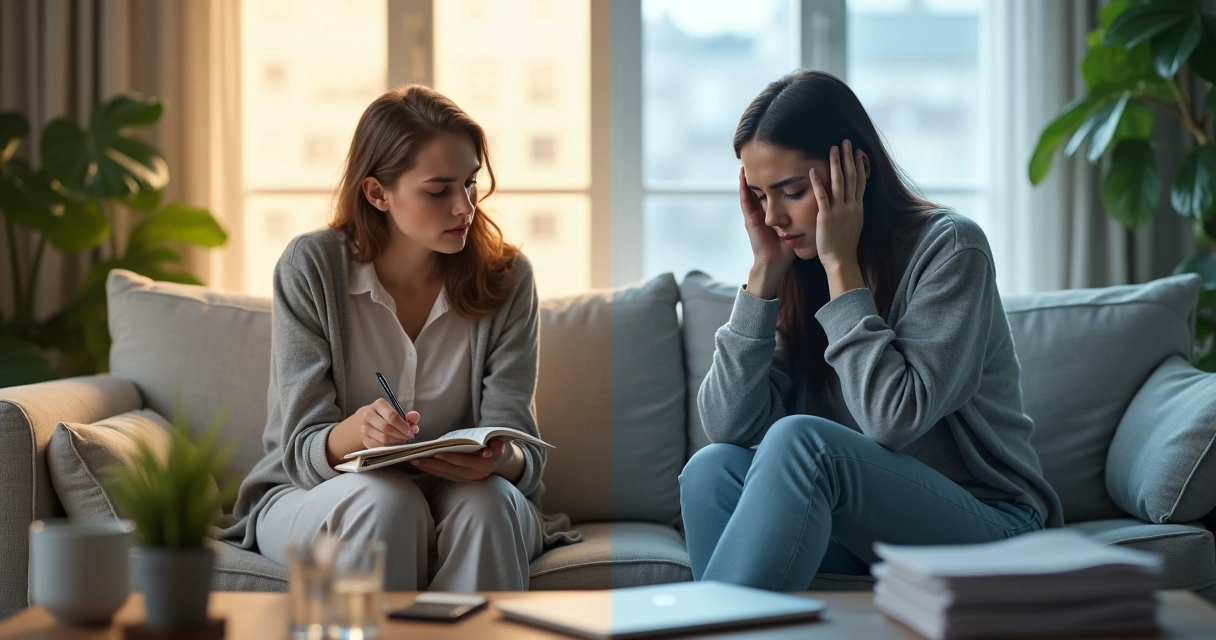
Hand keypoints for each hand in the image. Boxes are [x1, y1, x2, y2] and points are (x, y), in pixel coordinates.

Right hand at [354, 399, 418, 449]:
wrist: (368, 420)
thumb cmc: (387, 416)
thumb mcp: (398, 412)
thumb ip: (409, 416)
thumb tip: (416, 417)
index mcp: (379, 404)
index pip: (392, 416)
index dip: (403, 426)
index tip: (411, 432)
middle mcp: (369, 415)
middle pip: (387, 428)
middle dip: (400, 435)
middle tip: (408, 437)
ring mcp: (364, 428)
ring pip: (383, 438)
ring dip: (396, 442)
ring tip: (402, 440)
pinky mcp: (364, 439)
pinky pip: (379, 446)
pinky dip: (390, 447)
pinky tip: (395, 444)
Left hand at [410, 437, 518, 482]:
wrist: (499, 458)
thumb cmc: (496, 444)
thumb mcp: (499, 441)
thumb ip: (497, 444)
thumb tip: (491, 449)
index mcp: (484, 464)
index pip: (463, 461)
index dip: (450, 458)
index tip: (436, 453)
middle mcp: (475, 474)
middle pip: (450, 470)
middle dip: (432, 464)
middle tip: (416, 458)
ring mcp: (468, 479)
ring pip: (446, 474)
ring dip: (430, 468)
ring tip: (415, 461)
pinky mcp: (461, 479)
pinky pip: (445, 475)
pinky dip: (433, 470)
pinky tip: (422, 465)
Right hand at [740, 167, 795, 273]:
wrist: (775, 262)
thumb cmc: (786, 248)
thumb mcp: (796, 226)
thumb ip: (803, 215)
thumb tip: (818, 202)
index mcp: (773, 213)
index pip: (773, 192)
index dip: (774, 179)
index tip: (779, 163)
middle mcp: (762, 211)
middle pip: (760, 188)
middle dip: (760, 174)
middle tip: (760, 157)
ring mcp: (754, 214)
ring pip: (750, 191)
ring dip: (748, 176)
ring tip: (747, 161)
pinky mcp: (749, 218)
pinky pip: (744, 199)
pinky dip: (742, 187)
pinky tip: (742, 175)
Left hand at [811, 139, 866, 270]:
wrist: (841, 261)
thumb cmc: (845, 246)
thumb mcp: (854, 224)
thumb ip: (853, 210)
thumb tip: (854, 202)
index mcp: (858, 207)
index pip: (861, 181)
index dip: (860, 165)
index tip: (858, 151)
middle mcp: (852, 206)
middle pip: (852, 176)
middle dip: (849, 158)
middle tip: (846, 142)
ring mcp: (840, 211)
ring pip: (839, 182)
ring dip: (836, 164)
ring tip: (833, 148)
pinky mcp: (827, 217)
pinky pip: (822, 196)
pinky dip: (817, 182)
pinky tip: (812, 170)